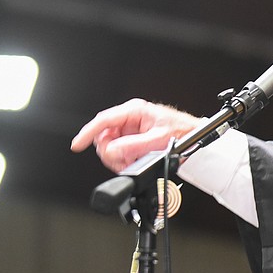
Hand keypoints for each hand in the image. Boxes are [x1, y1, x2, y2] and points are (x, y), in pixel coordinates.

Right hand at [70, 98, 203, 171]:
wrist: (195, 139)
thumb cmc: (182, 132)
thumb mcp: (158, 140)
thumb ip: (134, 146)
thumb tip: (113, 150)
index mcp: (135, 111)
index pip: (103, 121)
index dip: (87, 133)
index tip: (78, 145)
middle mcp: (130, 119)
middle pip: (103, 137)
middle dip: (110, 152)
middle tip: (123, 160)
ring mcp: (130, 130)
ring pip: (109, 147)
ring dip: (117, 158)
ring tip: (133, 161)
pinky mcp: (132, 140)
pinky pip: (118, 152)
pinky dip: (123, 161)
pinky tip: (134, 162)